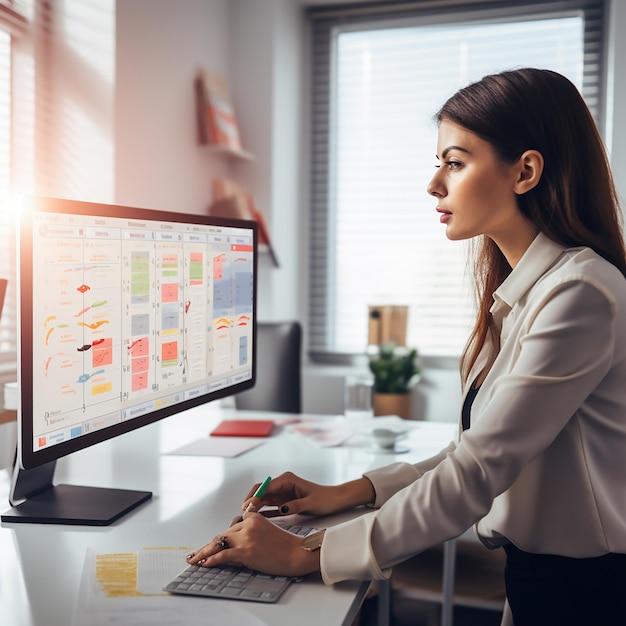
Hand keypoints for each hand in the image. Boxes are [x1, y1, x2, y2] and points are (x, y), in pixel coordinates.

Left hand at [185, 512, 319, 576]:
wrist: (296, 553)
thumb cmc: (286, 544)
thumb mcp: (267, 529)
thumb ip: (252, 529)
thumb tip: (236, 539)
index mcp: (253, 517)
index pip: (232, 524)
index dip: (223, 536)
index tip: (213, 542)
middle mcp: (247, 524)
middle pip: (223, 534)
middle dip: (208, 545)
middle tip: (196, 552)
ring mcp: (245, 538)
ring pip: (218, 543)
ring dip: (203, 552)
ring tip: (194, 559)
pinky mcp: (244, 552)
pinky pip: (223, 556)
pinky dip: (211, 560)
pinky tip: (204, 563)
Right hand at [242, 471, 374, 516]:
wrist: (335, 501)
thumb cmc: (325, 499)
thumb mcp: (311, 504)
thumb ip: (295, 506)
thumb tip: (281, 509)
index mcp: (287, 480)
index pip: (266, 486)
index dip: (255, 496)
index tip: (247, 506)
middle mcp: (283, 484)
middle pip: (261, 491)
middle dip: (251, 500)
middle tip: (244, 513)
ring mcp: (283, 493)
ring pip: (264, 498)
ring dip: (255, 506)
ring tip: (247, 517)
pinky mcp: (285, 501)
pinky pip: (270, 505)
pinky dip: (263, 511)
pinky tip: (256, 518)